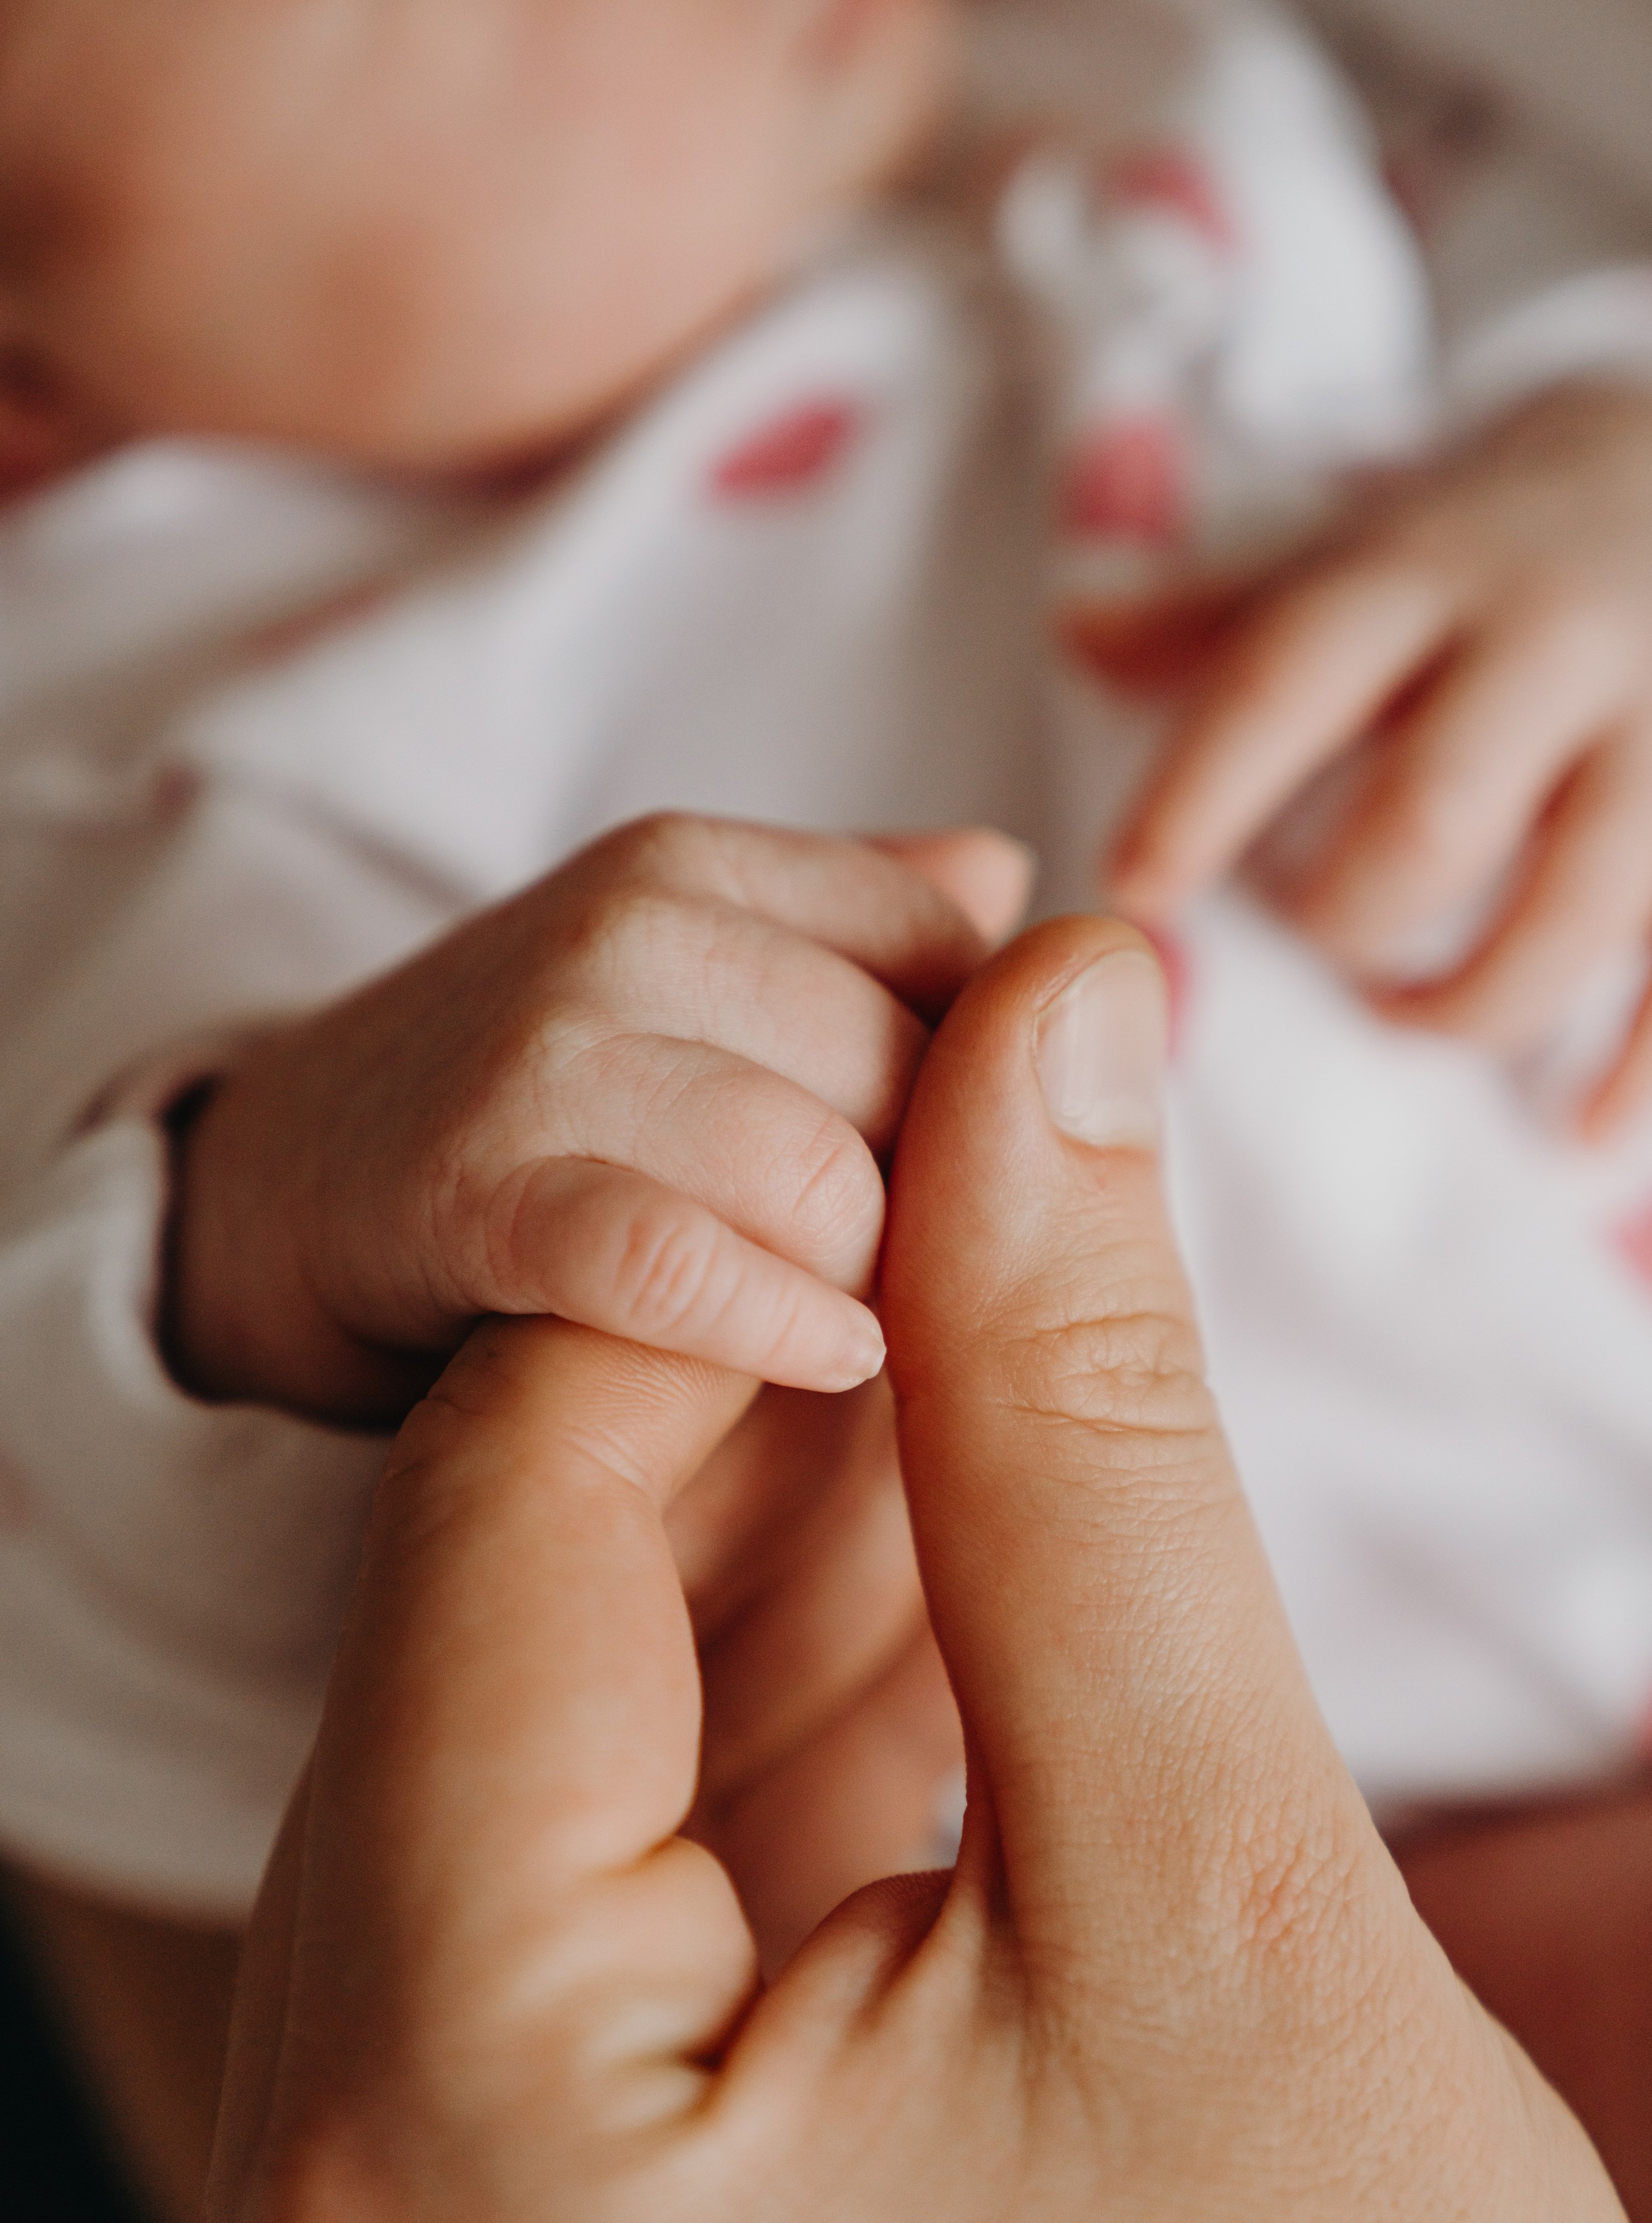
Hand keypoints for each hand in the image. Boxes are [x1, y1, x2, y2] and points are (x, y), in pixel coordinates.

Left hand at [141, 918, 1649, 2222]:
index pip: (492, 1515)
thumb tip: (1038, 1037)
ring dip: (731, 1579)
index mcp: (450, 2158)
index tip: (906, 1130)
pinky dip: (710, 1766)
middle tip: (945, 1220)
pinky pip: (542, 1935)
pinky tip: (884, 1631)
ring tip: (944, 1406)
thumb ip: (1078, 1438)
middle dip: (729, 1417)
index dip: (716, 1270)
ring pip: (506, 1780)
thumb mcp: (1213, 1892)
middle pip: (474, 1650)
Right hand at [165, 813, 1031, 1419]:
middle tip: (913, 1277)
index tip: (957, 1181)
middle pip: (916, 1075)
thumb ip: (858, 925)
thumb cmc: (536, 1100)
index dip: (993, 1097)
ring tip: (859, 1321)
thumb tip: (1015, 881)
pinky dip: (772, 1323)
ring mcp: (547, 1050)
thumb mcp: (692, 977)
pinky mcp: (476, 1192)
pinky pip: (678, 1265)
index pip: (959, 962)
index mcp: (703, 864)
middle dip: (942, 1203)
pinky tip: (827, 1358)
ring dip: (866, 1276)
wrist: (278, 1189)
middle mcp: (629, 922)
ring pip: (822, 1173)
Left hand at [1070, 382, 1651, 1132]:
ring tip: (1414, 1018)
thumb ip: (1211, 614)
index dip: (1202, 792)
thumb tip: (1073, 632)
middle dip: (1354, 915)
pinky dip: (1633, 1066)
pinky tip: (1575, 1136)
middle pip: (1433, 813)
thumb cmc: (1475, 560)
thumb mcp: (1349, 558)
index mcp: (1416, 578)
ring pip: (1574, 904)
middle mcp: (1546, 643)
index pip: (1287, 679)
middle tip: (1319, 947)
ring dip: (1476, 1000)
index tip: (1132, 890)